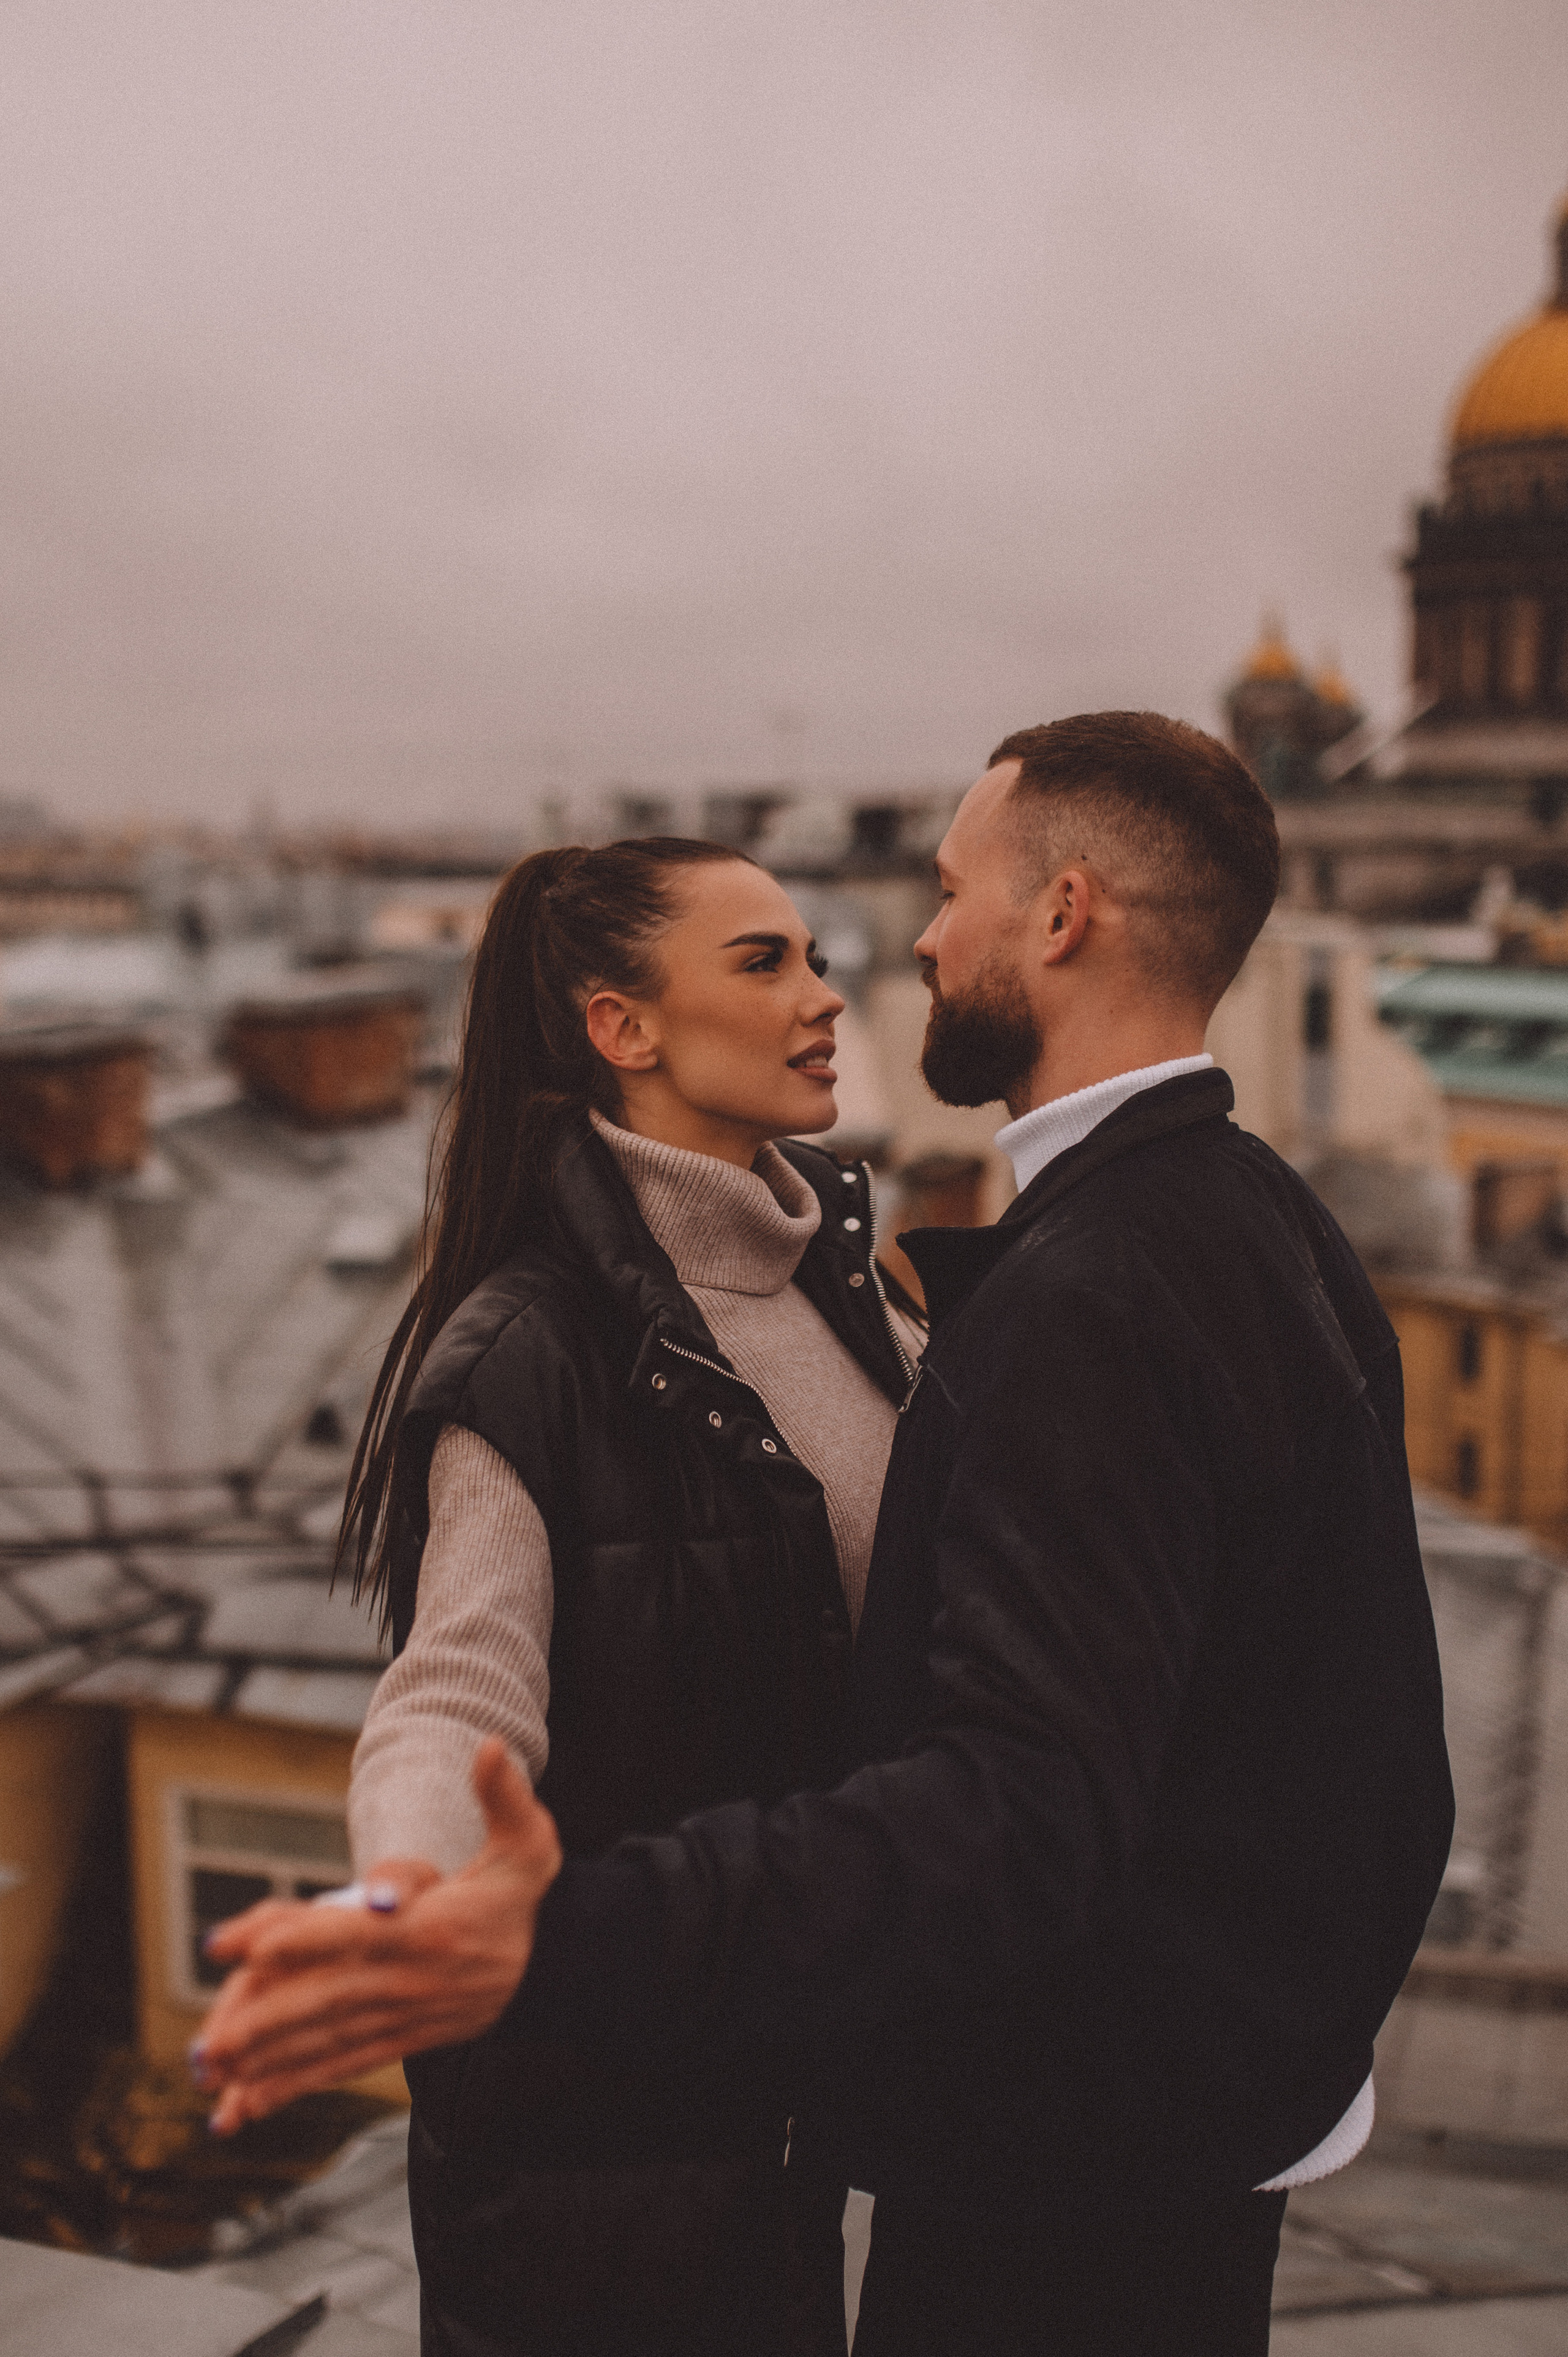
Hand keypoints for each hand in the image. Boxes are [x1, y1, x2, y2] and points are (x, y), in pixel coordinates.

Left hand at [193, 1739, 560, 2132]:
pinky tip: (250, 2100)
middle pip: (328, 1999)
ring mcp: (401, 2016)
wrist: (551, 1972)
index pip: (358, 1933)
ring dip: (266, 2058)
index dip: (303, 1938)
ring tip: (213, 2067)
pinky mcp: (398, 2040)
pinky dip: (295, 2082)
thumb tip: (488, 1746)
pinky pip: (340, 2063)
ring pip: (325, 2039)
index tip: (250, 1945)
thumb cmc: (522, 1898)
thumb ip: (505, 1794)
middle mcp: (410, 1980)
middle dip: (265, 2019)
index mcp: (431, 1930)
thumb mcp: (528, 1842)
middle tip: (210, 2038)